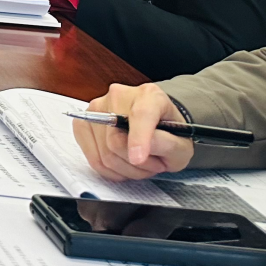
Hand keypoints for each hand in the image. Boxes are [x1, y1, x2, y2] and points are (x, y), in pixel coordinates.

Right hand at [73, 83, 193, 180]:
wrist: (155, 127)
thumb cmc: (169, 134)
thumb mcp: (182, 144)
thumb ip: (167, 145)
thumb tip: (142, 148)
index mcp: (149, 95)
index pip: (140, 114)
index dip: (138, 138)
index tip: (139, 158)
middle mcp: (118, 95)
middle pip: (117, 141)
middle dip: (136, 164)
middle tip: (153, 165)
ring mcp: (96, 108)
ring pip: (104, 153)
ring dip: (125, 168)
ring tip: (140, 163)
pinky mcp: (83, 123)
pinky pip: (93, 158)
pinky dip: (110, 170)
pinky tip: (123, 164)